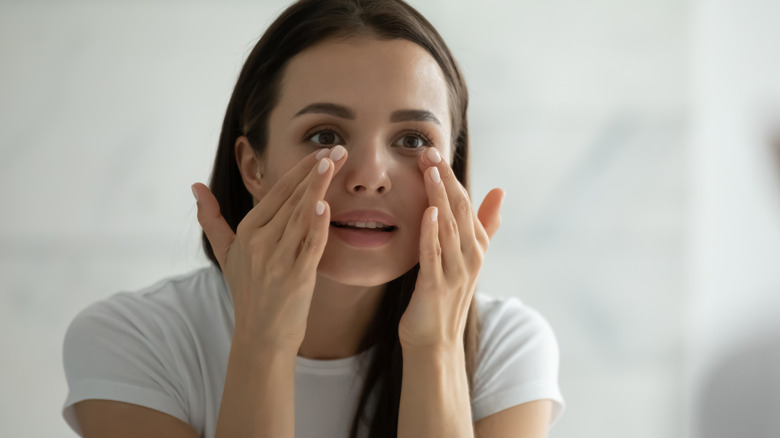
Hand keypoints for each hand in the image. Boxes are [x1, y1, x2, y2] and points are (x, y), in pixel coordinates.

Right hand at [192, 145, 347, 353]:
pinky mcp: (296, 278)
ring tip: (333, 164)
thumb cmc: (248, 292)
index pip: (277, 193)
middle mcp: (261, 242)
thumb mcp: (225, 253)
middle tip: (339, 149)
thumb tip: (195, 186)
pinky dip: (316, 227)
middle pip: (292, 199)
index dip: (300, 170)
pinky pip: (308, 247)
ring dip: (318, 188)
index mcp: (248, 231)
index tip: (321, 151)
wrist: (261, 336)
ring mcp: (278, 260)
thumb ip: (211, 218)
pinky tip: (324, 206)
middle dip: (316, 172)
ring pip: (300, 216)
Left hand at [398, 147, 503, 348]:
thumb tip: (500, 190)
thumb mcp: (466, 256)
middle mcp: (470, 256)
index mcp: (476, 246)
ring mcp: (455, 272)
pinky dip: (432, 232)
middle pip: (459, 210)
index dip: (451, 176)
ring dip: (439, 198)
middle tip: (428, 152)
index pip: (465, 203)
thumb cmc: (445, 296)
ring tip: (429, 171)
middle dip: (445, 179)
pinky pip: (434, 254)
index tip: (434, 151)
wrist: (434, 341)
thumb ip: (484, 225)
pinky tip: (427, 212)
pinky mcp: (436, 287)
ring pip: (448, 227)